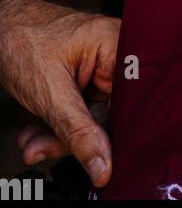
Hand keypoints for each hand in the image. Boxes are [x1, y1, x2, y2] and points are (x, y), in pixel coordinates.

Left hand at [0, 0, 118, 186]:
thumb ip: (78, 132)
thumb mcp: (50, 93)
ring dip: (60, 136)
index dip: (116, 135)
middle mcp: (116, 55)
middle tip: (46, 150)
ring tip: (33, 143)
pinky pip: (82, 112)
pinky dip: (58, 126)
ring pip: (93, 118)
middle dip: (76, 139)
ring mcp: (101, 67)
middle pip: (112, 114)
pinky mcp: (87, 78)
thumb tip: (103, 167)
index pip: (131, 104)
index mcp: (118, 46)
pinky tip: (36, 132)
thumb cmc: (23, 40)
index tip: (98, 163)